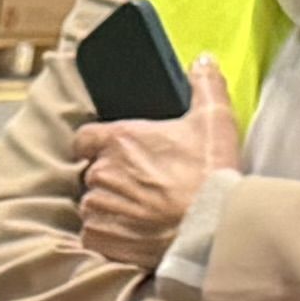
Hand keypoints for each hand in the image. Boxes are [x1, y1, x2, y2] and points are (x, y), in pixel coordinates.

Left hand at [74, 55, 244, 273]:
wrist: (209, 228)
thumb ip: (205, 85)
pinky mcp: (100, 238)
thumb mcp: (214, 120)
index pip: (85, 137)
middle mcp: (101, 172)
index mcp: (119, 140)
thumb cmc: (209, 175)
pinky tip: (134, 231)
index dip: (98, 144)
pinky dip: (109, 233)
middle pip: (93, 171)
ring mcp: (98, 207)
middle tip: (143, 184)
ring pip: (93, 203)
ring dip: (110, 206)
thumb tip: (202, 62)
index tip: (116, 152)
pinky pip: (93, 233)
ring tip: (142, 210)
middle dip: (112, 177)